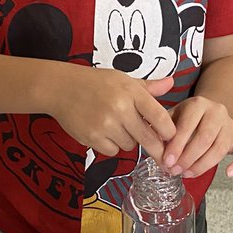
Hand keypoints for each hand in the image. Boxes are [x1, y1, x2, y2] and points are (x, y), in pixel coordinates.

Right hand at [50, 67, 175, 161]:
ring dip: (128, 141)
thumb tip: (171, 83)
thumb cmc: (95, 83)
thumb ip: (148, 87)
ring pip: (130, 145)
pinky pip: (112, 151)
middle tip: (161, 153)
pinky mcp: (92, 137)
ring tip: (118, 127)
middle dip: (156, 147)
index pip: (159, 116)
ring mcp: (105, 124)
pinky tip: (104, 133)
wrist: (61, 88)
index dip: (169, 131)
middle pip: (148, 138)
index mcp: (131, 92)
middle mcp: (120, 108)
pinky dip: (112, 146)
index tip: (172, 137)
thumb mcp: (123, 79)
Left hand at [161, 96, 232, 178]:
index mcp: (198, 104)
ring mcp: (230, 126)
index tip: (167, 161)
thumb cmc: (187, 117)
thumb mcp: (173, 115)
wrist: (209, 111)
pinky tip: (229, 173)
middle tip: (175, 170)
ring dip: (202, 165)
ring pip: (220, 148)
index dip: (176, 146)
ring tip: (188, 174)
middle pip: (205, 138)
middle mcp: (217, 112)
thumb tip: (153, 143)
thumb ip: (163, 128)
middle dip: (188, 158)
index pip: (188, 125)